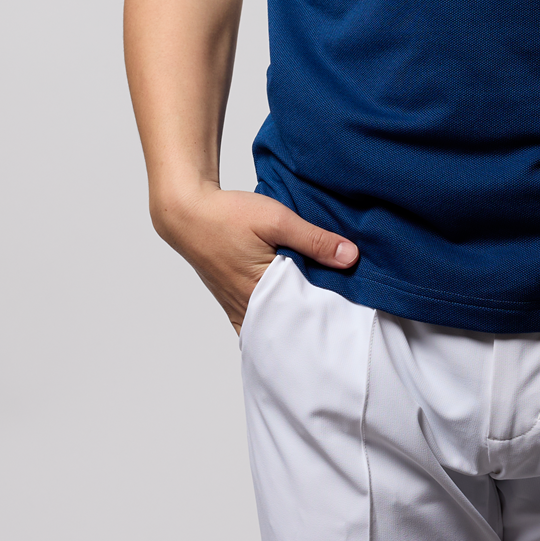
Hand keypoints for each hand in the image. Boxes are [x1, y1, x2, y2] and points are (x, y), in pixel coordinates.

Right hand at [151, 183, 358, 333]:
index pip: (303, 318)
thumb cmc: (228, 215)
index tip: (350, 310)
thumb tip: (351, 257)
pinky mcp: (231, 302)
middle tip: (340, 314)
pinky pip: (257, 321)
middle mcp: (246, 309)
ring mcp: (236, 308)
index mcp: (260, 294)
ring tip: (320, 311)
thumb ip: (314, 239)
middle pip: (289, 326)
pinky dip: (274, 318)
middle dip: (313, 321)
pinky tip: (290, 310)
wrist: (188, 214)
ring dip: (293, 319)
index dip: (328, 314)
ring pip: (273, 325)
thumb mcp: (277, 219)